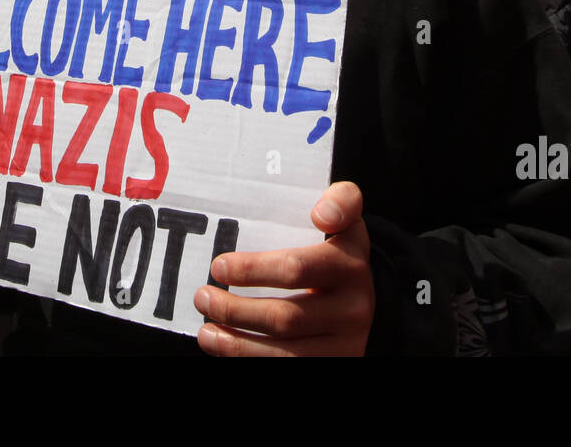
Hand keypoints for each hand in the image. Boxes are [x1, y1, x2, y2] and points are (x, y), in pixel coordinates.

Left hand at [192, 181, 373, 355]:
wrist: (368, 298)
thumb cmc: (340, 253)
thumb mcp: (348, 222)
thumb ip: (342, 202)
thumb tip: (322, 214)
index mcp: (350, 265)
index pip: (297, 268)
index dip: (254, 269)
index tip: (219, 266)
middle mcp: (353, 309)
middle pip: (285, 317)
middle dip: (235, 309)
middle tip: (202, 296)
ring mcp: (346, 344)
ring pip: (285, 352)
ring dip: (237, 343)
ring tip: (206, 328)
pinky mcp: (336, 364)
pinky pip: (288, 368)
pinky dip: (249, 359)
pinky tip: (224, 347)